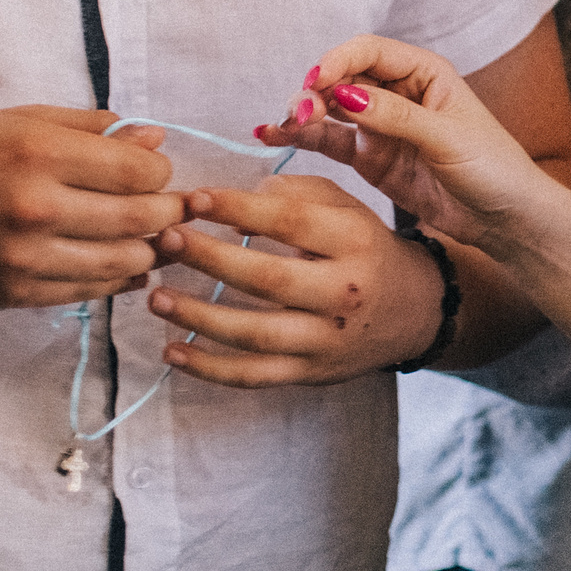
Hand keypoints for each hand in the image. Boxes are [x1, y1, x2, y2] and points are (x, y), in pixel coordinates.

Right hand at [0, 106, 181, 309]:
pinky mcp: (13, 293)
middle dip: (169, 214)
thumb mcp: (24, 121)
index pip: (140, 172)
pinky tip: (125, 265)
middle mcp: (34, 207)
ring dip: (150, 251)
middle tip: (174, 209)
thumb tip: (156, 140)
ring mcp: (23, 257)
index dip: (161, 173)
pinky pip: (89, 292)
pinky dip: (118, 280)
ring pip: (124, 263)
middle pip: (140, 220)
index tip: (155, 172)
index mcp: (40, 154)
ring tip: (152, 237)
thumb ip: (94, 128)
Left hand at [153, 174, 442, 385]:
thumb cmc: (366, 249)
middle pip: (268, 278)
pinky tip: (172, 351)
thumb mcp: (347, 208)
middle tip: (165, 239)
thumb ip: (295, 195)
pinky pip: (253, 375)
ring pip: (255, 333)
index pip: (291, 220)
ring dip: (198, 317)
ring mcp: (327, 339)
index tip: (192, 198)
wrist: (414, 310)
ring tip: (156, 297)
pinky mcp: (311, 372)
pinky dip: (208, 368)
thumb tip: (233, 209)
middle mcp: (344, 291)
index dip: (237, 207)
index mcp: (354, 241)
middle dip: (210, 258)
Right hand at [256, 35, 552, 254]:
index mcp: (425, 72)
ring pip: (331, 108)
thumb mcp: (447, 138)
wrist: (506, 218)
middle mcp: (399, 92)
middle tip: (300, 112)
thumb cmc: (492, 168)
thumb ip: (396, 116)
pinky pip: (330, 141)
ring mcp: (381, 125)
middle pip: (344, 77)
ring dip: (305, 112)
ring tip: (282, 125)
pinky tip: (274, 135)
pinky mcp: (371, 157)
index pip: (369, 52)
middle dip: (317, 90)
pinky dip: (302, 137)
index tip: (318, 82)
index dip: (338, 61)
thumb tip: (346, 94)